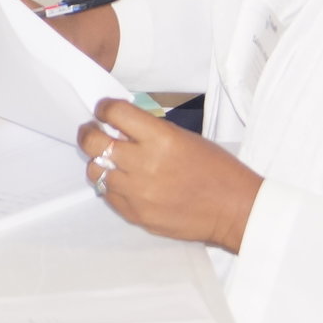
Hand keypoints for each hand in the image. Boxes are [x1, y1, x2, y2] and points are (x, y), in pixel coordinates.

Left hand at [78, 98, 262, 251]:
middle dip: (89, 133)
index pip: (115, 113)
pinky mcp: (136, 214)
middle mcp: (144, 164)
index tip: (103, 110)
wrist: (234, 210)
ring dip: (99, 162)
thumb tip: (122, 127)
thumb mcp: (186, 138)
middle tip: (92, 131)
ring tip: (110, 160)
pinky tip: (122, 181)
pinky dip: (110, 185)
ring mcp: (137, 192)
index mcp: (161, 138)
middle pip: (93, 142)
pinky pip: (107, 195)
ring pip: (95, 170)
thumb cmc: (217, 170)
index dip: (104, 108)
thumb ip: (151, 131)